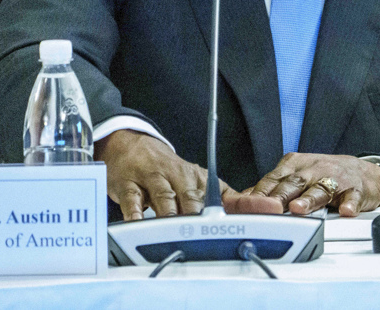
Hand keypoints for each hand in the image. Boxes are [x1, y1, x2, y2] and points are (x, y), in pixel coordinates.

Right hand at [96, 129, 280, 219]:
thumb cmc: (168, 169)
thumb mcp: (195, 178)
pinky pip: (132, 200)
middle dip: (196, 215)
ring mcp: (153, 179)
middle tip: (199, 234)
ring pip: (164, 197)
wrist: (134, 145)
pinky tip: (137, 223)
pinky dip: (135, 213)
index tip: (225, 225)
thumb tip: (250, 211)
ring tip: (172, 231)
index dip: (219, 211)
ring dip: (169, 214)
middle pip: (190, 197)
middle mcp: (177, 177)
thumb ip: (221, 196)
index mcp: (196, 177)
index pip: (212, 195)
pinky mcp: (129, 185)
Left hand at [246, 153, 379, 216]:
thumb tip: (241, 202)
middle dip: (278, 197)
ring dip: (308, 199)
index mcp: (295, 165)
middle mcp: (314, 170)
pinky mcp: (356, 190)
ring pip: (320, 189)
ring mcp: (335, 179)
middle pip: (293, 183)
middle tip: (266, 210)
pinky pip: (352, 197)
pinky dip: (349, 204)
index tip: (244, 208)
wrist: (364, 172)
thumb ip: (271, 188)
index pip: (272, 180)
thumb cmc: (325, 175)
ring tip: (298, 209)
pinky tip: (346, 210)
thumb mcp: (296, 175)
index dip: (258, 195)